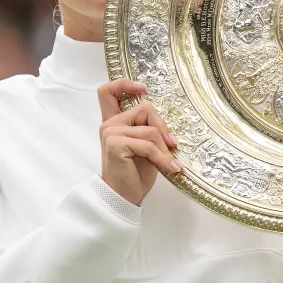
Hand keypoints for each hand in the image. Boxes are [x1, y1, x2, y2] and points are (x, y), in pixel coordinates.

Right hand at [97, 79, 180, 206]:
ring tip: (171, 163)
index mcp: (114, 122)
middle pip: (144, 108)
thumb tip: (169, 125)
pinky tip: (170, 168)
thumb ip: (148, 129)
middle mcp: (110, 124)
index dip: (125, 84)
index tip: (142, 89)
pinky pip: (148, 144)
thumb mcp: (145, 147)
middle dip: (163, 126)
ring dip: (164, 148)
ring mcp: (111, 133)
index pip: (109, 92)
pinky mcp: (116, 144)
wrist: (124, 197)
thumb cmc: (135, 173)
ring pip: (150, 129)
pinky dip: (162, 157)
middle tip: (173, 144)